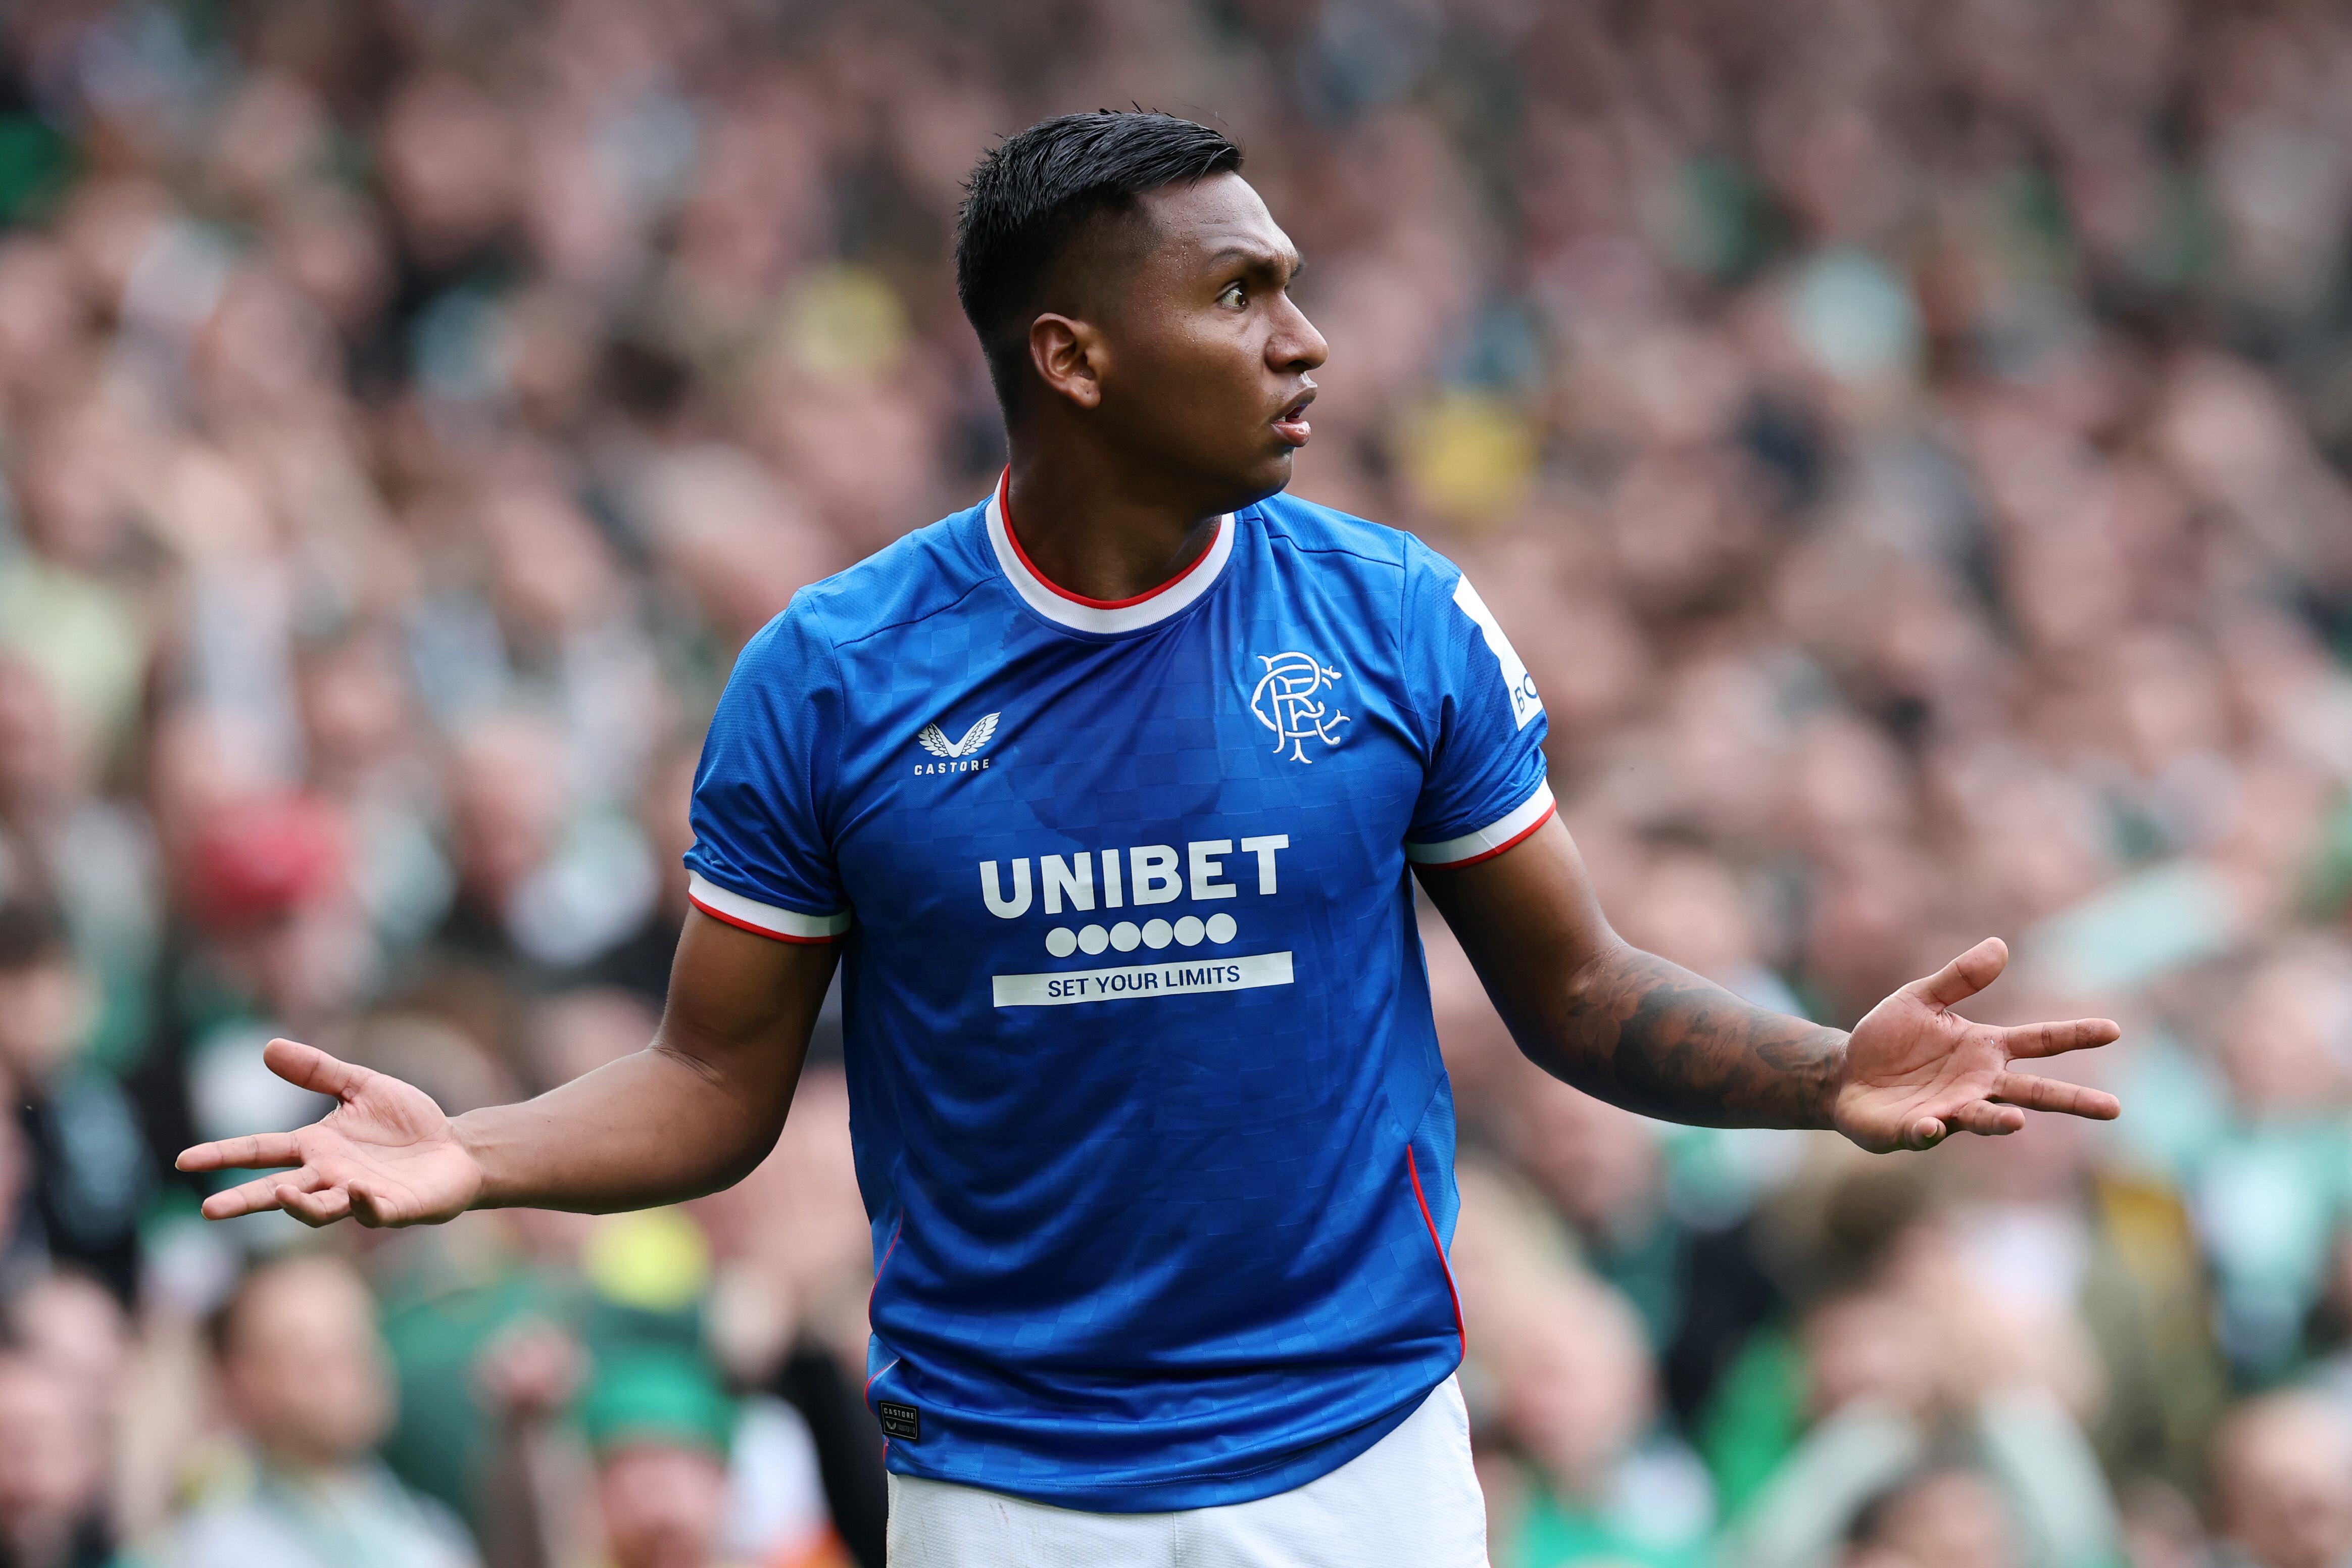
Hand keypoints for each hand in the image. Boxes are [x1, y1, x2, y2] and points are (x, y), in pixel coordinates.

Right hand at [176, 1038, 484, 1226]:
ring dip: (300, 1204)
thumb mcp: (361, 1086)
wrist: (456, 1148)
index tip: (184, 1161)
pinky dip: (362, 1205)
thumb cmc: (407, 1122)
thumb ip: (317, 1071)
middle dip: (244, 1201)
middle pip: (277, 1191)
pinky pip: (372, 1211)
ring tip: (281, 1193)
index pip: (260, 1151)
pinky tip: (356, 1192)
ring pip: (320, 1208)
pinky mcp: (393, 1208)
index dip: (223, 1155)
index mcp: (316, 1147)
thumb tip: (267, 1046)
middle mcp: (329, 1176)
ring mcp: (358, 1196)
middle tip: (209, 1210)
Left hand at [1833, 938, 2119, 1153]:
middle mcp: (1977, 1085)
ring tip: (2016, 1123)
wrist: (1846, 1072)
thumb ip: (1960, 978)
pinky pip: (1926, 1132)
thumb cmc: (1890, 1038)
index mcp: (1985, 1050)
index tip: (2114, 1029)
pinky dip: (1929, 1130)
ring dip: (1999, 1122)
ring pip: (1984, 1119)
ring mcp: (1950, 1111)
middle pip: (2033, 1093)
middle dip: (2071, 1100)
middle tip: (2112, 1108)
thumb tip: (1999, 945)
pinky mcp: (1914, 1129)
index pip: (2039, 1042)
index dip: (2075, 1035)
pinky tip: (1929, 1125)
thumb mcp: (1920, 998)